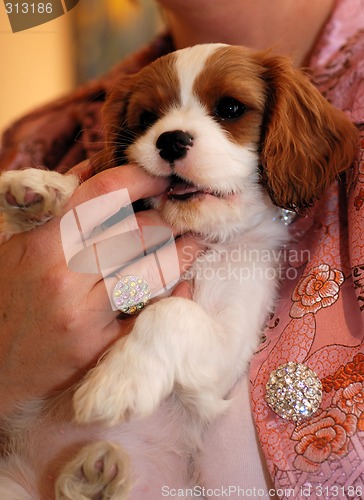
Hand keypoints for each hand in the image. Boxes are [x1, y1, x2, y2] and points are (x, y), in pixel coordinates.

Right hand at [0, 163, 201, 414]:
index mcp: (44, 244)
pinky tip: (185, 283)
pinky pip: (152, 314)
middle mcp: (67, 277)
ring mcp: (87, 316)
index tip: (161, 176)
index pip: (105, 193)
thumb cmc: (5, 298)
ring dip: (182, 251)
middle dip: (168, 216)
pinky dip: (176, 295)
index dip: (142, 177)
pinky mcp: (102, 348)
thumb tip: (95, 167)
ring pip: (155, 270)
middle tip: (181, 211)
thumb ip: (59, 204)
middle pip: (139, 230)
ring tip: (193, 240)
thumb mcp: (20, 244)